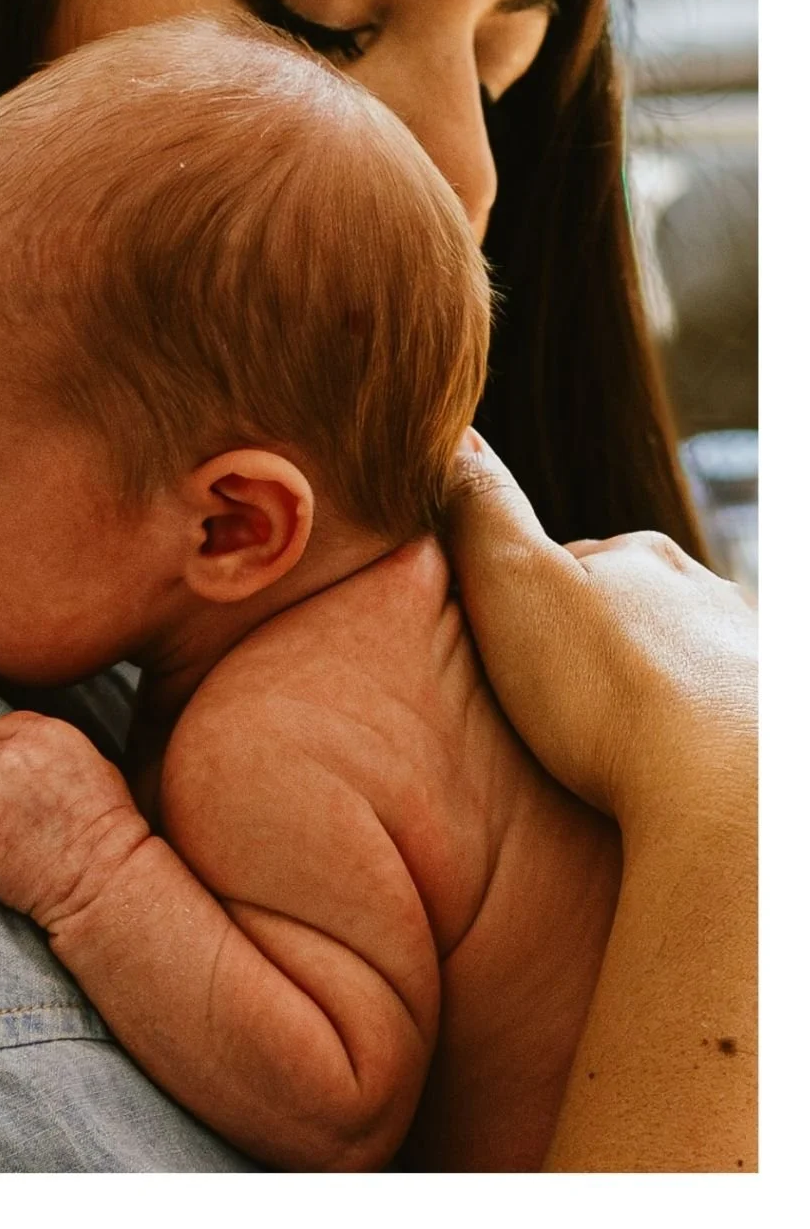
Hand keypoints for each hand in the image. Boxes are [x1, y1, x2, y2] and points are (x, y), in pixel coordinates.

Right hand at [442, 431, 756, 826]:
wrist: (724, 792)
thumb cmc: (607, 694)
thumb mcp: (512, 582)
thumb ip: (481, 507)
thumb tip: (454, 437)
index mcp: (639, 557)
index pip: (577, 560)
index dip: (535, 595)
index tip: (513, 639)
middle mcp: (706, 590)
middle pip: (640, 605)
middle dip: (607, 637)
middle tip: (567, 695)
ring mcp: (750, 651)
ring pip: (690, 652)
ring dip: (661, 681)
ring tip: (627, 733)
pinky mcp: (773, 708)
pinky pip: (731, 705)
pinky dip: (705, 722)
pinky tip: (682, 755)